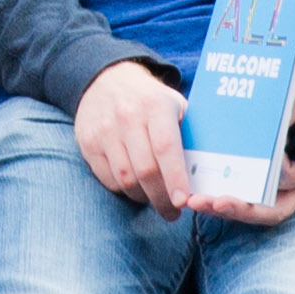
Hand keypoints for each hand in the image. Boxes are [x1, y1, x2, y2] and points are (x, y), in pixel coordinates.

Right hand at [72, 59, 193, 210]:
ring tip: (155, 200)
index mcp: (155, 105)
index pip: (166, 147)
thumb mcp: (174, 105)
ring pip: (125, 179)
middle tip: (173, 212)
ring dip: (143, 198)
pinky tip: (136, 189)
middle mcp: (127, 116)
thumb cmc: (150, 100)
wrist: (106, 81)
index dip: (175, 177)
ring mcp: (104, 131)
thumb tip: (206, 171)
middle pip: (145, 170)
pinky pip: (108, 179)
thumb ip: (191, 134)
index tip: (183, 201)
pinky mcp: (88, 143)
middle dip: (162, 198)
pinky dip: (124, 191)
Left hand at [203, 82, 294, 226]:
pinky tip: (196, 194)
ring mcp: (278, 195)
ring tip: (196, 202)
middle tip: (212, 201)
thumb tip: (277, 112)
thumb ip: (294, 106)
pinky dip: (219, 203)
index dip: (270, 172)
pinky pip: (241, 204)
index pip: (290, 177)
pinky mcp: (259, 193)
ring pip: (252, 212)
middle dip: (239, 207)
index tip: (250, 161)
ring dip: (223, 211)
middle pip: (269, 209)